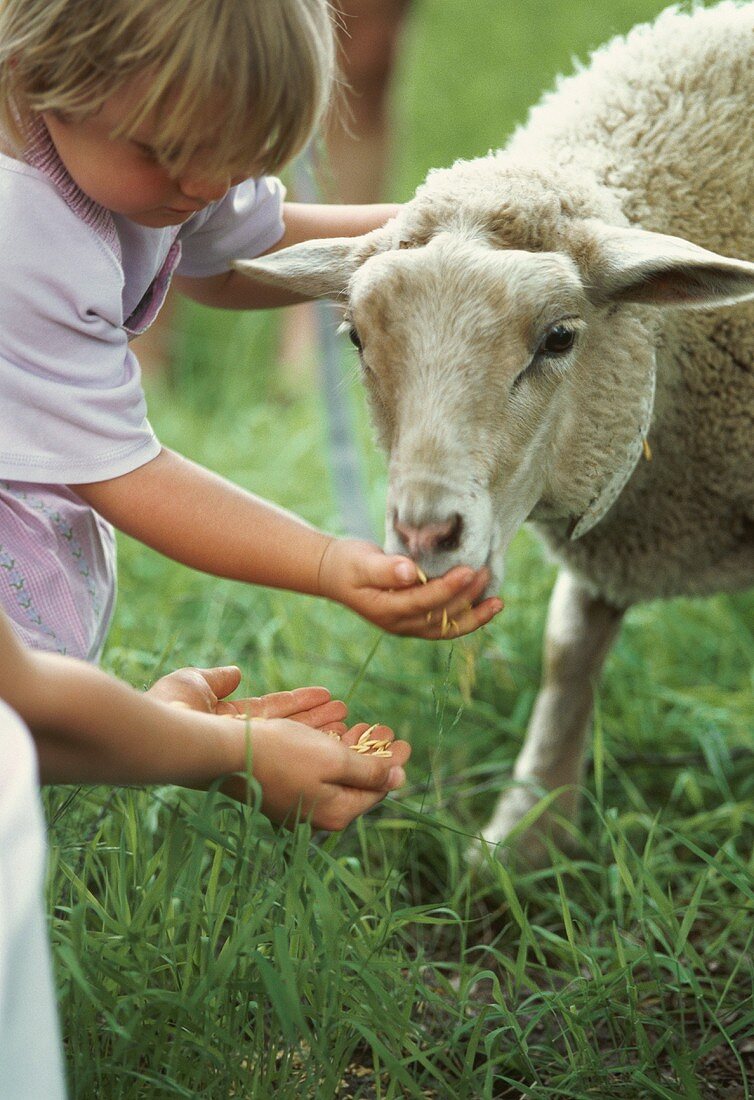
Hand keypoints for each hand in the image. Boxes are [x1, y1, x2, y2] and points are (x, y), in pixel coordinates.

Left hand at [146, 667, 346, 732]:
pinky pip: (301, 747)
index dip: (298, 704)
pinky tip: (340, 725)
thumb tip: (235, 673)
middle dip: (318, 720)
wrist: (165, 730)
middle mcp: (243, 742)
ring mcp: (254, 752)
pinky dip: (320, 735)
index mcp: (226, 724)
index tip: (324, 696)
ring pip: (298, 740)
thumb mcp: (196, 683)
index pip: (271, 712)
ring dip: (324, 729)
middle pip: (289, 729)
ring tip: (348, 718)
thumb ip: (218, 679)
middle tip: (345, 714)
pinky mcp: (266, 760)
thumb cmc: (173, 705)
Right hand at [225, 719, 410, 830]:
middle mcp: (316, 813)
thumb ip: (369, 771)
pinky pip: (311, 766)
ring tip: (361, 723)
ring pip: (332, 771)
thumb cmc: (282, 755)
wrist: (222, 754)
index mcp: (335, 812)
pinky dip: (325, 746)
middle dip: (372, 752)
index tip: (406, 742)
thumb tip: (398, 778)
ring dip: (349, 745)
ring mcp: (296, 801)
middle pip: (354, 781)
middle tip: (385, 727)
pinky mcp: (279, 784)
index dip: (393, 764)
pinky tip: (330, 729)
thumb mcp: (335, 760)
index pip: (375, 791)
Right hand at [317, 538, 502, 638]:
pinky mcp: (416, 620)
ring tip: (498, 602)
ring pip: (447, 628)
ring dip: (474, 616)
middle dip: (466, 597)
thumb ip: (384, 568)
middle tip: (485, 572)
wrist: (335, 574)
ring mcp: (408, 626)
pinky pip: (445, 624)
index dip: (448, 589)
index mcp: (386, 610)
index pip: (423, 602)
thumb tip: (410, 572)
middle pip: (440, 616)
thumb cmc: (347, 563)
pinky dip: (467, 617)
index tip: (469, 570)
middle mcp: (400, 624)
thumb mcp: (360, 562)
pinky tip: (485, 605)